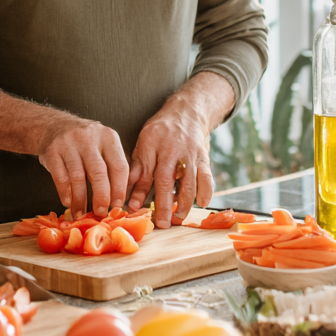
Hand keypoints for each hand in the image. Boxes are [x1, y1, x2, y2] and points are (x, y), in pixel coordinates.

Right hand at [38, 117, 129, 216]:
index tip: (117, 205)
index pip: (119, 166)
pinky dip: (65, 193)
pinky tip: (68, 201)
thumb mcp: (103, 145)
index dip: (119, 189)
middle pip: (99, 172)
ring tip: (81, 213)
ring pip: (78, 177)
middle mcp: (89, 137)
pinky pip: (60, 177)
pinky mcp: (52, 150)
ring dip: (80, 199)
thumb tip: (119, 200)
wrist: (53, 126)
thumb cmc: (84, 142)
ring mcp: (69, 143)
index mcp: (108, 137)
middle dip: (101, 197)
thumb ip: (112, 166)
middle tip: (101, 212)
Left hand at [127, 111, 212, 226]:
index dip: (139, 191)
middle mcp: (171, 148)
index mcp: (151, 144)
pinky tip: (202, 203)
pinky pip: (206, 176)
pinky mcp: (204, 157)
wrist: (187, 112)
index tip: (135, 209)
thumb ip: (137, 169)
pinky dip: (206, 191)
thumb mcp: (143, 144)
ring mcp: (189, 153)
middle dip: (164, 203)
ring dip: (184, 201)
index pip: (144, 171)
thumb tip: (129, 195)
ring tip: (179, 217)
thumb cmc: (161, 131)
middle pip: (166, 179)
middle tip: (162, 223)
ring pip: (188, 180)